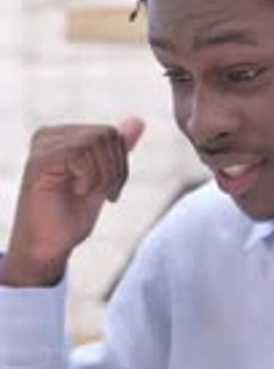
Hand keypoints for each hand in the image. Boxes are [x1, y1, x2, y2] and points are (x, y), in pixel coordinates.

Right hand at [1, 117, 143, 286]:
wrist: (47, 247)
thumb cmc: (70, 218)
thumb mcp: (103, 180)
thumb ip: (116, 151)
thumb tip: (138, 121)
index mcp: (64, 137)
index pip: (111, 133)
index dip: (121, 164)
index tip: (110, 191)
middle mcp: (50, 135)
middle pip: (107, 134)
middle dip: (114, 170)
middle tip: (100, 194)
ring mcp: (43, 146)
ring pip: (96, 141)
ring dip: (102, 176)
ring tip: (85, 193)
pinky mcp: (39, 160)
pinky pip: (80, 154)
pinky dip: (89, 178)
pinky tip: (75, 192)